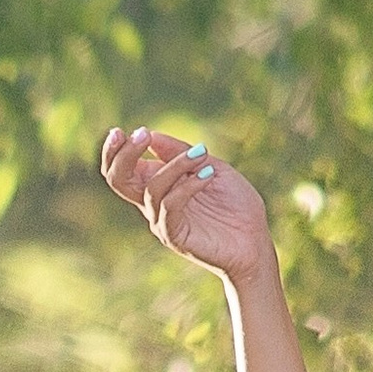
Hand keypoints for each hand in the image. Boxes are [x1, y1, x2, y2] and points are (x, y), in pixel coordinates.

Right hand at [101, 125, 272, 284]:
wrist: (256, 241)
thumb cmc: (236, 205)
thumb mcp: (211, 166)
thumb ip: (181, 153)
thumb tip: (152, 135)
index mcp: (159, 184)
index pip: (122, 168)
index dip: (116, 149)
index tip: (130, 130)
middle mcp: (154, 203)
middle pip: (118, 180)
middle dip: (124, 154)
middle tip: (142, 134)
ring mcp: (163, 221)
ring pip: (151, 189)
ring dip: (175, 165)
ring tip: (202, 154)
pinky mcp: (175, 236)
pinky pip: (169, 207)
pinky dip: (187, 187)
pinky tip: (207, 175)